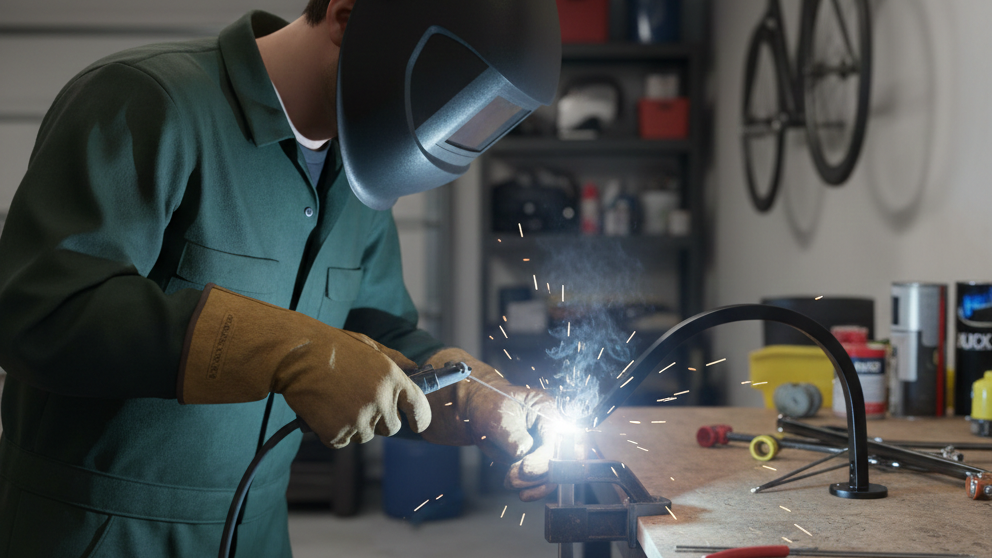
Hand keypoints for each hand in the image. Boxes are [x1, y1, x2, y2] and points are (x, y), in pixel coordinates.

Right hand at [179, 285, 431, 447]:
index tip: (417, 424)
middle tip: (360, 402)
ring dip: (356, 425)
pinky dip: (335, 431)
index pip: (420, 408)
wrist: (297, 356)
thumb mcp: (369, 346)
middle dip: (380, 420)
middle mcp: (381, 402)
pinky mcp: (337, 434)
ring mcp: (359, 420)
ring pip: (366, 436)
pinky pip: (343, 441)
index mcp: (393, 379)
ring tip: (338, 400)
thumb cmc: (333, 348)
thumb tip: (415, 367)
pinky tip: (325, 410)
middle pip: (392, 428)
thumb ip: (395, 359)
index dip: (421, 419)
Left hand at [420, 348, 558, 500]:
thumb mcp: (498, 417)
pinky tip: (523, 494)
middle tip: (512, 477)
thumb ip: (512, 436)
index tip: (525, 468)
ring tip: (509, 481)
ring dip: (534, 484)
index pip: (555, 438)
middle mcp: (552, 429)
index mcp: (547, 410)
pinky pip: (544, 480)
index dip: (543, 457)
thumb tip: (523, 453)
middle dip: (538, 474)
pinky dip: (535, 489)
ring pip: (553, 474)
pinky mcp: (537, 461)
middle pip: (560, 459)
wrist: (479, 412)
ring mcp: (545, 446)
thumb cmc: (490, 406)